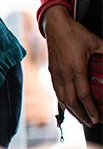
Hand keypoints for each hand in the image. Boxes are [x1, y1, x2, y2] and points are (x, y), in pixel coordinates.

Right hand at [44, 5, 102, 126]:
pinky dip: (62, 101)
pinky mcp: (52, 70)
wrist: (54, 25)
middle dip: (81, 114)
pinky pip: (56, 90)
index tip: (96, 119)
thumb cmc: (74, 32)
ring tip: (80, 119)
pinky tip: (67, 105)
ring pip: (62, 97)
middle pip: (71, 100)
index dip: (90, 109)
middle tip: (91, 124)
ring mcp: (56, 72)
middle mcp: (64, 73)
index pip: (82, 95)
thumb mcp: (95, 41)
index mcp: (75, 68)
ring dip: (71, 110)